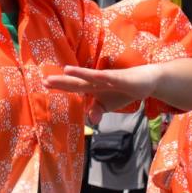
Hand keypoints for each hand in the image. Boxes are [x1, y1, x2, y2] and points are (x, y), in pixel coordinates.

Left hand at [45, 64, 159, 113]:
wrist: (147, 81)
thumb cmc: (124, 90)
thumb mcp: (108, 105)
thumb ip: (97, 111)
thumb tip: (92, 121)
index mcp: (93, 87)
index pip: (73, 87)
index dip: (60, 86)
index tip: (43, 84)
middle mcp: (98, 81)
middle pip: (78, 82)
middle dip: (62, 81)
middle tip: (45, 80)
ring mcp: (109, 78)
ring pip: (92, 77)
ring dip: (79, 74)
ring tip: (65, 71)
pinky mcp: (121, 78)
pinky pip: (110, 78)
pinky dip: (101, 77)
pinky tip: (92, 75)